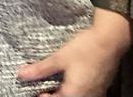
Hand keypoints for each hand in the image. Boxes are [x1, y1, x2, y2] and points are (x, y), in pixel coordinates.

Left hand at [17, 10, 132, 95]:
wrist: (110, 41)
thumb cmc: (85, 49)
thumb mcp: (59, 57)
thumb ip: (41, 69)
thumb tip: (21, 75)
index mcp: (74, 95)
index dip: (42, 96)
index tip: (35, 88)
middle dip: (53, 93)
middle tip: (43, 83)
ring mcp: (95, 94)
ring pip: (75, 96)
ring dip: (63, 91)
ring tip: (55, 79)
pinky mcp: (100, 87)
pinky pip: (84, 93)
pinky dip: (74, 88)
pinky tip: (69, 76)